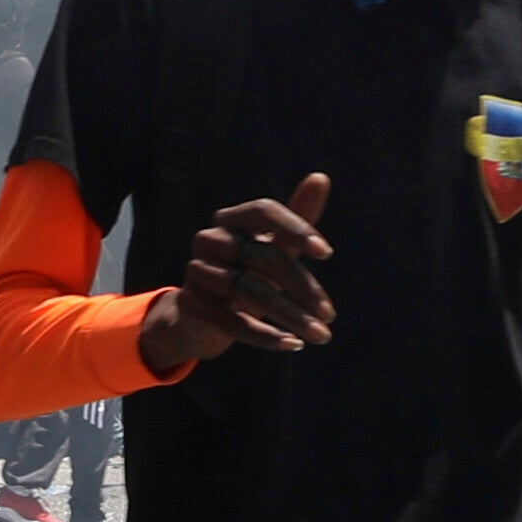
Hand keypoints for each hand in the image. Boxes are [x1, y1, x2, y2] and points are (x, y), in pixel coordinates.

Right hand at [141, 176, 334, 371]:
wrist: (203, 317)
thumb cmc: (248, 274)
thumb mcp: (275, 248)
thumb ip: (299, 217)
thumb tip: (321, 177)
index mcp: (231, 218)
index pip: (263, 211)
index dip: (295, 228)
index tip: (327, 253)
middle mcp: (209, 239)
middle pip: (262, 256)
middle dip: (302, 286)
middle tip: (330, 314)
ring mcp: (197, 272)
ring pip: (249, 291)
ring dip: (290, 316)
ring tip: (321, 335)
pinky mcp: (191, 304)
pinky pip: (231, 321)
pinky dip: (265, 336)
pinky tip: (293, 344)